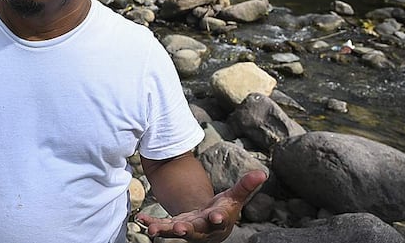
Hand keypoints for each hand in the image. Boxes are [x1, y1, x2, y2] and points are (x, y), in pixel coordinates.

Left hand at [135, 170, 267, 242]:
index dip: (218, 218)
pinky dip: (152, 222)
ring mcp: (186, 228)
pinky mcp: (174, 226)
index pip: (219, 219)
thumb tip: (263, 172)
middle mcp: (202, 227)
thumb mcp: (234, 197)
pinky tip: (141, 218)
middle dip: (187, 229)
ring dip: (164, 230)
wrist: (211, 226)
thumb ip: (245, 186)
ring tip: (152, 230)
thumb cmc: (224, 210)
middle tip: (180, 228)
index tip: (215, 217)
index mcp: (218, 218)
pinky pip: (162, 225)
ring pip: (174, 231)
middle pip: (195, 230)